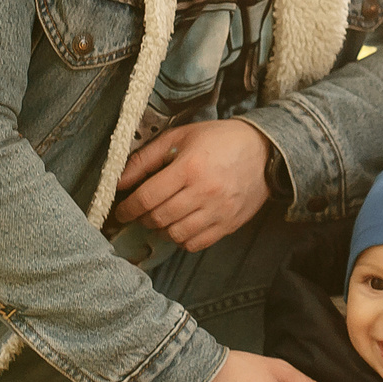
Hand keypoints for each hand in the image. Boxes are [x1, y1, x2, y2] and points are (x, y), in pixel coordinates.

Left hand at [114, 119, 272, 251]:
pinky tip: (180, 226)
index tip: (121, 211)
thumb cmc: (218, 140)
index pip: (147, 198)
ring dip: (161, 229)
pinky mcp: (229, 224)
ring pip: (176, 234)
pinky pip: (196, 244)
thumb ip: (145, 159)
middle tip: (140, 212)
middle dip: (142, 218)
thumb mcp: (179, 137)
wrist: (264, 151)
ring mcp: (218, 211)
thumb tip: (118, 181)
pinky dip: (182, 239)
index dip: (128, 208)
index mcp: (189, 167)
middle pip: (159, 218)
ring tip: (160, 218)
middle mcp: (204, 192)